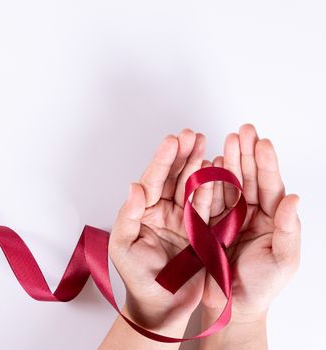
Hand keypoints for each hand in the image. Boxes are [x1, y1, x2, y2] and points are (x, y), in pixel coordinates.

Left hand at [108, 129, 211, 334]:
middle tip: (191, 135)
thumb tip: (133, 186)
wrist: (162, 305)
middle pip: (173, 177)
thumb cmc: (138, 278)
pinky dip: (214, 189)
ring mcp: (184, 219)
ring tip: (205, 145)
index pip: (152, 180)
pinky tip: (218, 170)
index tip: (172, 141)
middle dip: (182, 155)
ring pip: (192, 187)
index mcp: (144, 212)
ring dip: (198, 166)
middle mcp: (164, 211)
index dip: (162, 160)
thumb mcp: (123, 246)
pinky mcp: (202, 230)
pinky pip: (209, 206)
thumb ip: (128, 216)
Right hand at [201, 124, 300, 348]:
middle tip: (243, 130)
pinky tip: (211, 163)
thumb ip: (289, 230)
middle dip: (246, 153)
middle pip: (249, 177)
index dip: (266, 164)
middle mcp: (250, 213)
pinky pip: (208, 199)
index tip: (262, 142)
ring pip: (229, 183)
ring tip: (227, 139)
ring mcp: (228, 216)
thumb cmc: (261, 286)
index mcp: (272, 219)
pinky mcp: (208, 223)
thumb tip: (293, 198)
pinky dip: (208, 181)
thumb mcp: (283, 261)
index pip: (270, 186)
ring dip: (228, 160)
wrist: (231, 305)